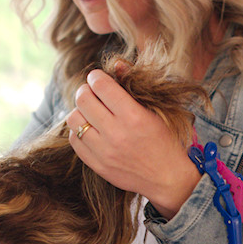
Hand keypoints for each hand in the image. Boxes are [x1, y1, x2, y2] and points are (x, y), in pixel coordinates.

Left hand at [68, 68, 200, 217]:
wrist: (168, 178)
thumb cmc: (165, 140)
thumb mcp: (156, 111)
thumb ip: (133, 86)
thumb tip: (116, 64)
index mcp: (134, 117)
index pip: (102, 86)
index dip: (96, 77)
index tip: (98, 78)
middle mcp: (117, 134)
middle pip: (83, 100)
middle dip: (85, 90)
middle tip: (92, 93)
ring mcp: (105, 152)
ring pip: (74, 119)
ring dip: (80, 111)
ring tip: (91, 112)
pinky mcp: (98, 165)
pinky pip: (74, 140)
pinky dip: (79, 131)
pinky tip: (90, 129)